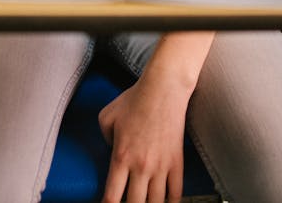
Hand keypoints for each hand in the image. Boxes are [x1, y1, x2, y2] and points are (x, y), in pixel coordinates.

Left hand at [98, 75, 188, 202]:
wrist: (163, 90)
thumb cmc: (134, 99)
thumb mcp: (107, 116)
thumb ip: (104, 138)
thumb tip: (111, 151)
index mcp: (121, 157)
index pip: (112, 196)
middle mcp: (141, 167)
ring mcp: (161, 167)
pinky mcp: (177, 163)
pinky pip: (176, 194)